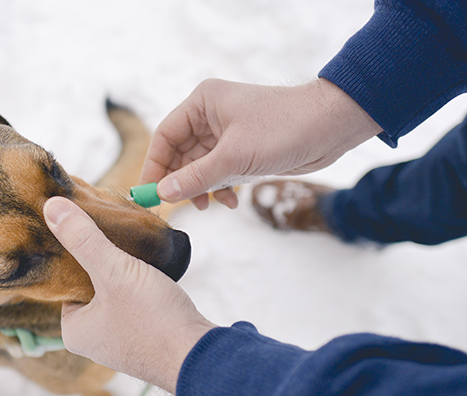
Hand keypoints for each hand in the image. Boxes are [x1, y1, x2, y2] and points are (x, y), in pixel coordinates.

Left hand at [43, 197, 215, 393]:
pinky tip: (153, 272)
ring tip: (135, 250)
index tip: (87, 228)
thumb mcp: (114, 272)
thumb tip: (51, 208)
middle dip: (104, 261)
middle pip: (91, 285)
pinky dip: (143, 287)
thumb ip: (84, 239)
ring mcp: (122, 340)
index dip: (76, 253)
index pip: (64, 281)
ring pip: (116, 292)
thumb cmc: (153, 320)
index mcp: (74, 331)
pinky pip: (136, 303)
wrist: (202, 356)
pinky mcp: (147, 338)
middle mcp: (94, 340)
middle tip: (114, 233)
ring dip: (126, 272)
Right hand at [140, 78, 381, 208]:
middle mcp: (211, 116)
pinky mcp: (243, 149)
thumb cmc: (284, 129)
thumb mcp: (234, 158)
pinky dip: (220, 188)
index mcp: (202, 103)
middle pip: (180, 154)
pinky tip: (231, 201)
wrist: (331, 127)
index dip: (154, 166)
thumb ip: (195, 177)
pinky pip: (219, 172)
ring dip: (202, 188)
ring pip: (200, 167)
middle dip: (181, 182)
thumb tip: (163, 193)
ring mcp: (227, 133)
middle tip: (178, 206)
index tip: (149, 193)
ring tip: (209, 205)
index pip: (165, 136)